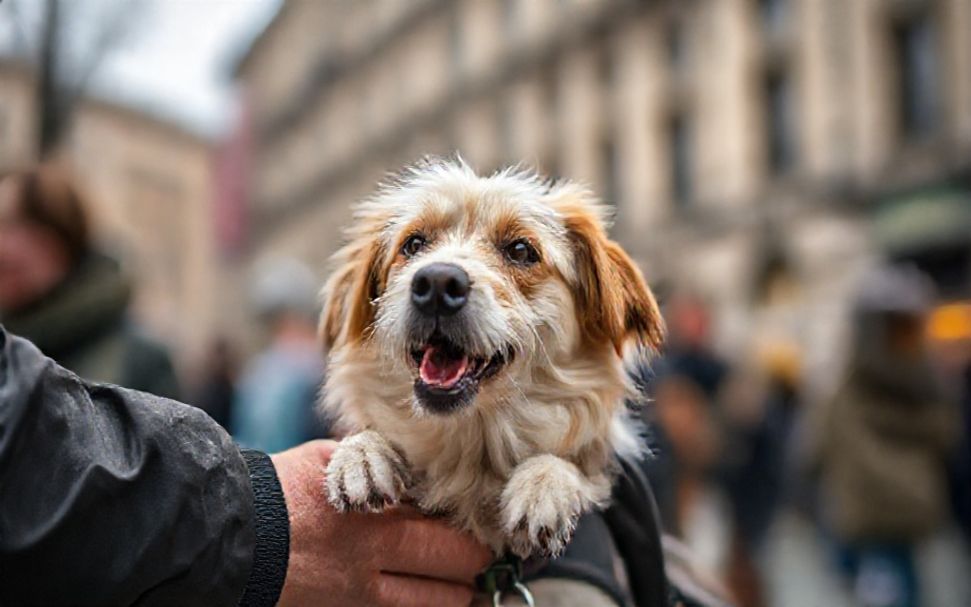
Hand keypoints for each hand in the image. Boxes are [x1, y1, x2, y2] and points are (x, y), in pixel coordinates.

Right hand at [272, 440, 491, 606]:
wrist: (226, 537)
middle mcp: (372, 569)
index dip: (472, 541)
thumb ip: (376, 466)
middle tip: (476, 562)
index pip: (450, 542)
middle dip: (471, 571)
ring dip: (449, 597)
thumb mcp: (332, 463)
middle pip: (450, 581)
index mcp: (376, 525)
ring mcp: (356, 602)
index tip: (477, 535)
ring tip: (455, 585)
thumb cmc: (278, 493)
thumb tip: (412, 472)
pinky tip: (420, 596)